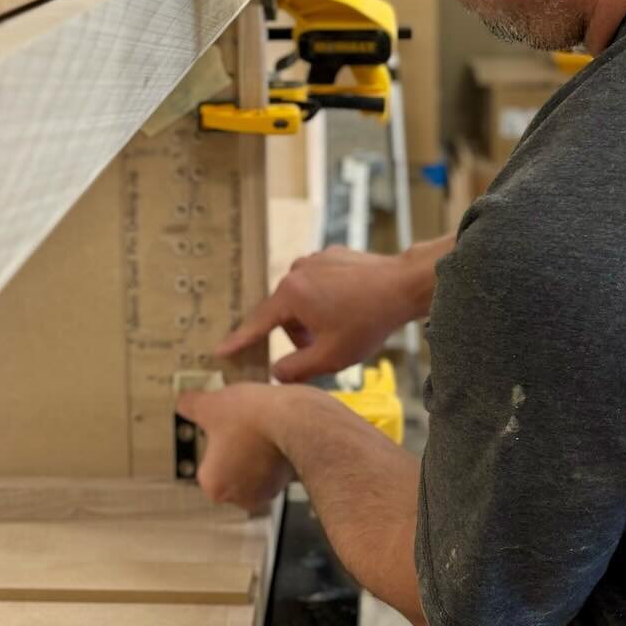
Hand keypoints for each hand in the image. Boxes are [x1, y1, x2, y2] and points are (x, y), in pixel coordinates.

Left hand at [176, 383, 295, 512]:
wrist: (292, 418)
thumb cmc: (251, 418)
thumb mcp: (211, 405)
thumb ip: (191, 406)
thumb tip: (184, 403)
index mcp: (214, 485)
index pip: (206, 462)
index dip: (213, 438)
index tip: (221, 423)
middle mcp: (240, 496)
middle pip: (230, 468)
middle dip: (234, 448)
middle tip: (239, 423)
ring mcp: (267, 491)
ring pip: (254, 469)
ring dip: (255, 451)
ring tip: (259, 424)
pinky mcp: (289, 481)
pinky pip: (275, 467)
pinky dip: (274, 452)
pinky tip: (274, 430)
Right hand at [217, 243, 435, 381]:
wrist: (404, 284)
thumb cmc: (367, 321)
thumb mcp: (330, 357)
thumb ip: (296, 369)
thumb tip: (275, 372)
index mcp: (291, 293)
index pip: (259, 323)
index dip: (241, 340)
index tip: (222, 350)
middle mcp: (296, 269)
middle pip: (285, 312)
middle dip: (299, 334)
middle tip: (323, 349)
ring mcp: (315, 258)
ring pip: (302, 297)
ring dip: (312, 316)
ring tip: (341, 327)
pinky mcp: (332, 253)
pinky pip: (319, 281)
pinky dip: (326, 298)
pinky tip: (350, 307)